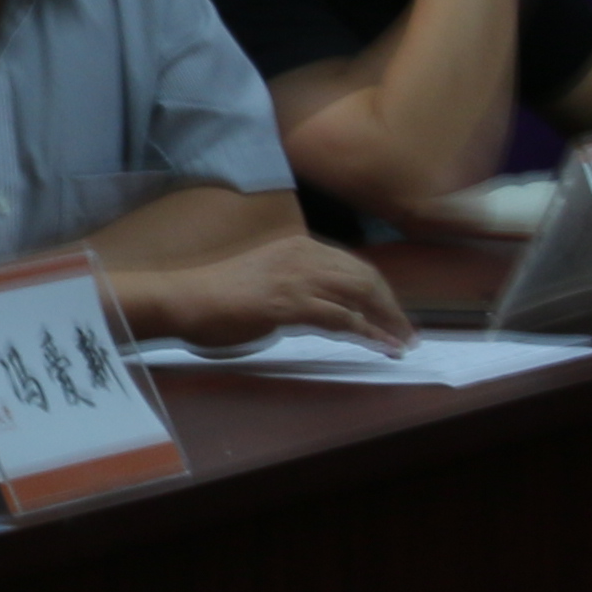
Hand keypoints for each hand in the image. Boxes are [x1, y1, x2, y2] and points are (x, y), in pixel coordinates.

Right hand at [117, 234, 414, 355]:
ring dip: (387, 320)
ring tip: (403, 342)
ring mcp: (298, 278)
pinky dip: (369, 332)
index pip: (352, 265)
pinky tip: (383, 345)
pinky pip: (342, 318)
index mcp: (297, 246)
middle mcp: (303, 254)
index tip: (392, 312)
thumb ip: (294, 287)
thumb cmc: (216, 296)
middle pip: (364, 276)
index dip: (378, 290)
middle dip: (391, 306)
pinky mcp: (291, 303)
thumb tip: (320, 308)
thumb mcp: (265, 281)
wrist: (186, 298)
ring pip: (360, 294)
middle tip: (406, 332)